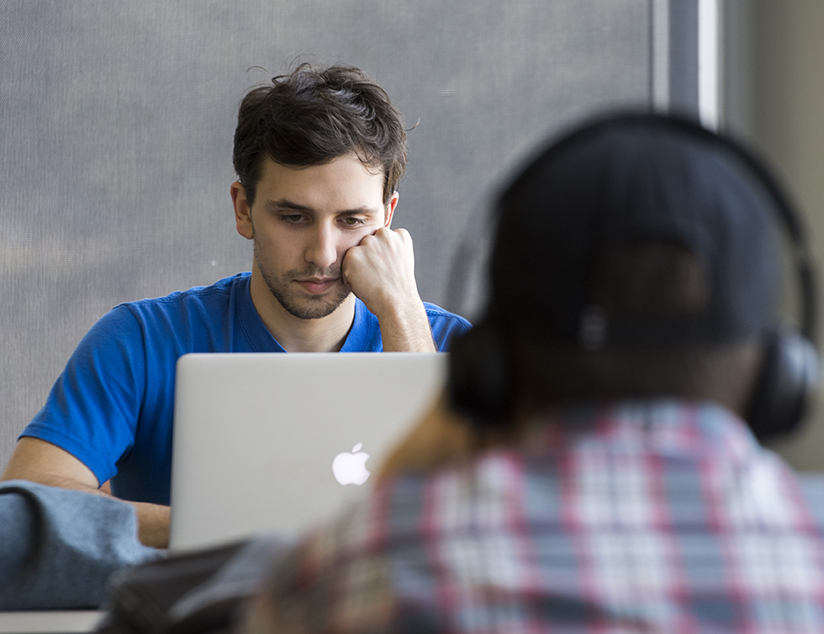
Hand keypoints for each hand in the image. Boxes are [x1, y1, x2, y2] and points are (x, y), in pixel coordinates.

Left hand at [341, 227, 435, 351]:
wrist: (397, 303)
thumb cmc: (399, 288)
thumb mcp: (402, 261)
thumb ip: (390, 248)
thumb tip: (373, 248)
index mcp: (400, 235)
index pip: (382, 240)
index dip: (382, 257)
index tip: (389, 270)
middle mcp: (384, 234)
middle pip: (367, 244)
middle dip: (368, 258)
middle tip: (379, 276)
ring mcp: (368, 243)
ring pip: (355, 254)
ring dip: (358, 266)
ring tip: (373, 280)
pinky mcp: (353, 255)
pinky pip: (345, 266)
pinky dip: (350, 277)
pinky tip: (364, 285)